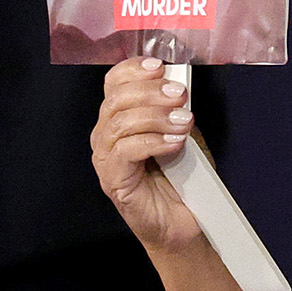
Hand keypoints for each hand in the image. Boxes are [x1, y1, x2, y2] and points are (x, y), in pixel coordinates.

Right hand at [91, 57, 203, 252]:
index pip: (114, 84)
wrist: (184, 223)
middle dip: (150, 92)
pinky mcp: (113, 181)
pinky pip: (126, 151)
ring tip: (183, 122)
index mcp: (120, 120)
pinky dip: (153, 141)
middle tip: (179, 95)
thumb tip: (178, 88)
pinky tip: (175, 143)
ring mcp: (107, 160)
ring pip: (120, 123)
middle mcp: (106, 137)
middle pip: (115, 100)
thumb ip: (176, 111)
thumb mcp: (183, 134)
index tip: (160, 67)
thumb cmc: (182, 180)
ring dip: (156, 117)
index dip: (133, 70)